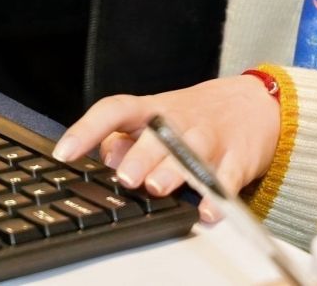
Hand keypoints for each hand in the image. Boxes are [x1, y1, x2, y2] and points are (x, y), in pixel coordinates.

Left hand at [52, 76, 281, 219]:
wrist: (252, 104)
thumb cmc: (192, 117)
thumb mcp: (155, 118)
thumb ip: (125, 138)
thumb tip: (106, 156)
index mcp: (152, 110)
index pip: (114, 111)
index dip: (87, 129)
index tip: (65, 152)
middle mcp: (179, 121)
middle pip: (158, 134)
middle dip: (141, 155)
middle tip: (126, 177)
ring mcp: (210, 138)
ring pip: (191, 153)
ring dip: (174, 170)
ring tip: (157, 187)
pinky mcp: (237, 158)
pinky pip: (228, 179)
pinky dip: (218, 196)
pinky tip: (207, 211)